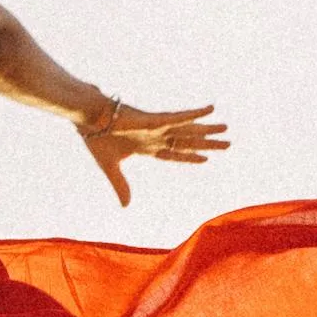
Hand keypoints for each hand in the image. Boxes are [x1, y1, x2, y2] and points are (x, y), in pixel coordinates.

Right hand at [80, 100, 230, 207]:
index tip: (205, 159)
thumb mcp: (111, 167)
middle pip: (188, 141)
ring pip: (189, 129)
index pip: (175, 154)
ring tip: (226, 128)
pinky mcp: (155, 119)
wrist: (89, 120)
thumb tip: (125, 206)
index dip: (190, 157)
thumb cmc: (97, 139)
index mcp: (147, 147)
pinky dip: (196, 114)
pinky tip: (211, 109)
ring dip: (208, 129)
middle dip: (207, 143)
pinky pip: (180, 117)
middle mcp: (157, 136)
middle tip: (228, 144)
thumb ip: (121, 185)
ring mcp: (158, 127)